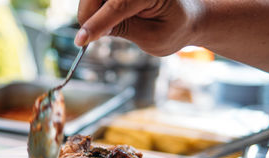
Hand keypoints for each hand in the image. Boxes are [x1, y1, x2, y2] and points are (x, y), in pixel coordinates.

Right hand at [74, 0, 203, 55]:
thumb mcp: (152, 38)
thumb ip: (124, 30)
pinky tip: (105, 19)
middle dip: (88, 14)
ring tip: (104, 28)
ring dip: (91, 11)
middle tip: (87, 38)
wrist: (188, 17)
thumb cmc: (175, 29)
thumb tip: (93, 30)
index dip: (96, 24)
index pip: (118, 5)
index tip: (80, 41)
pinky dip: (97, 8)